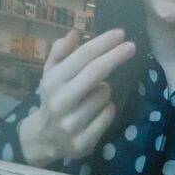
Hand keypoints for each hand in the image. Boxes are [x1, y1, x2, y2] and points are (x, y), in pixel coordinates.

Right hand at [17, 29, 134, 166]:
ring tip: (91, 96)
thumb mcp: (50, 74)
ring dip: (104, 90)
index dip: (103, 43)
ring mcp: (72, 123)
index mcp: (51, 82)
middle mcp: (60, 101)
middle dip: (115, 56)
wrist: (43, 138)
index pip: (81, 57)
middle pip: (96, 72)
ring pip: (105, 94)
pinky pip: (109, 113)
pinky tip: (95, 112)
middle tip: (131, 46)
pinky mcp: (84, 141)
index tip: (120, 34)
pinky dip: (107, 109)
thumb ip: (60, 53)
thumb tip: (74, 33)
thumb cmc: (53, 98)